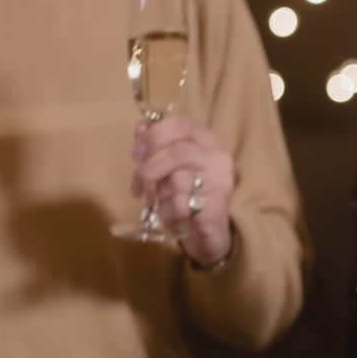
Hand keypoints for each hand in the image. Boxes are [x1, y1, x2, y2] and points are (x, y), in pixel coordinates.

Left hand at [132, 115, 234, 266]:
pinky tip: (170, 217)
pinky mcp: (216, 208)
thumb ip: (158, 147)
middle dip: (149, 168)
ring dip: (160, 196)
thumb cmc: (188, 195)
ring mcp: (219, 183)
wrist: (210, 233)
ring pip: (177, 181)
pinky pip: (180, 206)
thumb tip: (140, 127)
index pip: (184, 124)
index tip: (136, 152)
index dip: (156, 134)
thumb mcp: (172, 167)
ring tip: (162, 204)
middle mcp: (218, 159)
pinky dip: (167, 213)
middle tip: (137, 185)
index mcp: (208, 142)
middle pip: (178, 152)